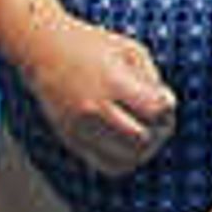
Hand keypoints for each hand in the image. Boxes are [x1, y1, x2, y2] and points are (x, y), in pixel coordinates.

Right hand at [17, 0, 176, 176]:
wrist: (44, 49)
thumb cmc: (91, 45)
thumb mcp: (129, 50)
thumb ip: (152, 79)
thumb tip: (168, 108)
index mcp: (112, 82)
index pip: (154, 111)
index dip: (167, 110)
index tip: (164, 100)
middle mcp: (94, 108)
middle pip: (142, 139)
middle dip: (160, 132)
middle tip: (161, 121)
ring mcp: (80, 127)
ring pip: (126, 159)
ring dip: (144, 149)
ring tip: (147, 133)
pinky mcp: (71, 139)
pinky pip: (106, 165)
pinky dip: (124, 160)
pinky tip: (128, 143)